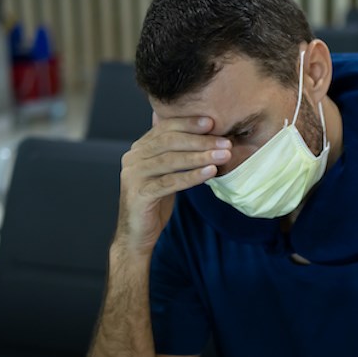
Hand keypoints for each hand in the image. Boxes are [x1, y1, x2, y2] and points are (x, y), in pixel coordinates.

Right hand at [114, 114, 231, 255]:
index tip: (212, 122)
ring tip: (223, 155)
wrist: (137, 234)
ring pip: (171, 160)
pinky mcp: (139, 194)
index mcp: (139, 149)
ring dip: (200, 157)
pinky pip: (170, 182)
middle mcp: (133, 158)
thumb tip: (199, 132)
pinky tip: (210, 173)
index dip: (189, 123)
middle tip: (225, 142)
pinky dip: (191, 176)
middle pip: (169, 142)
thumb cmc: (155, 202)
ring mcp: (133, 175)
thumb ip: (175, 153)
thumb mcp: (166, 173)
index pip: (165, 128)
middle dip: (200, 140)